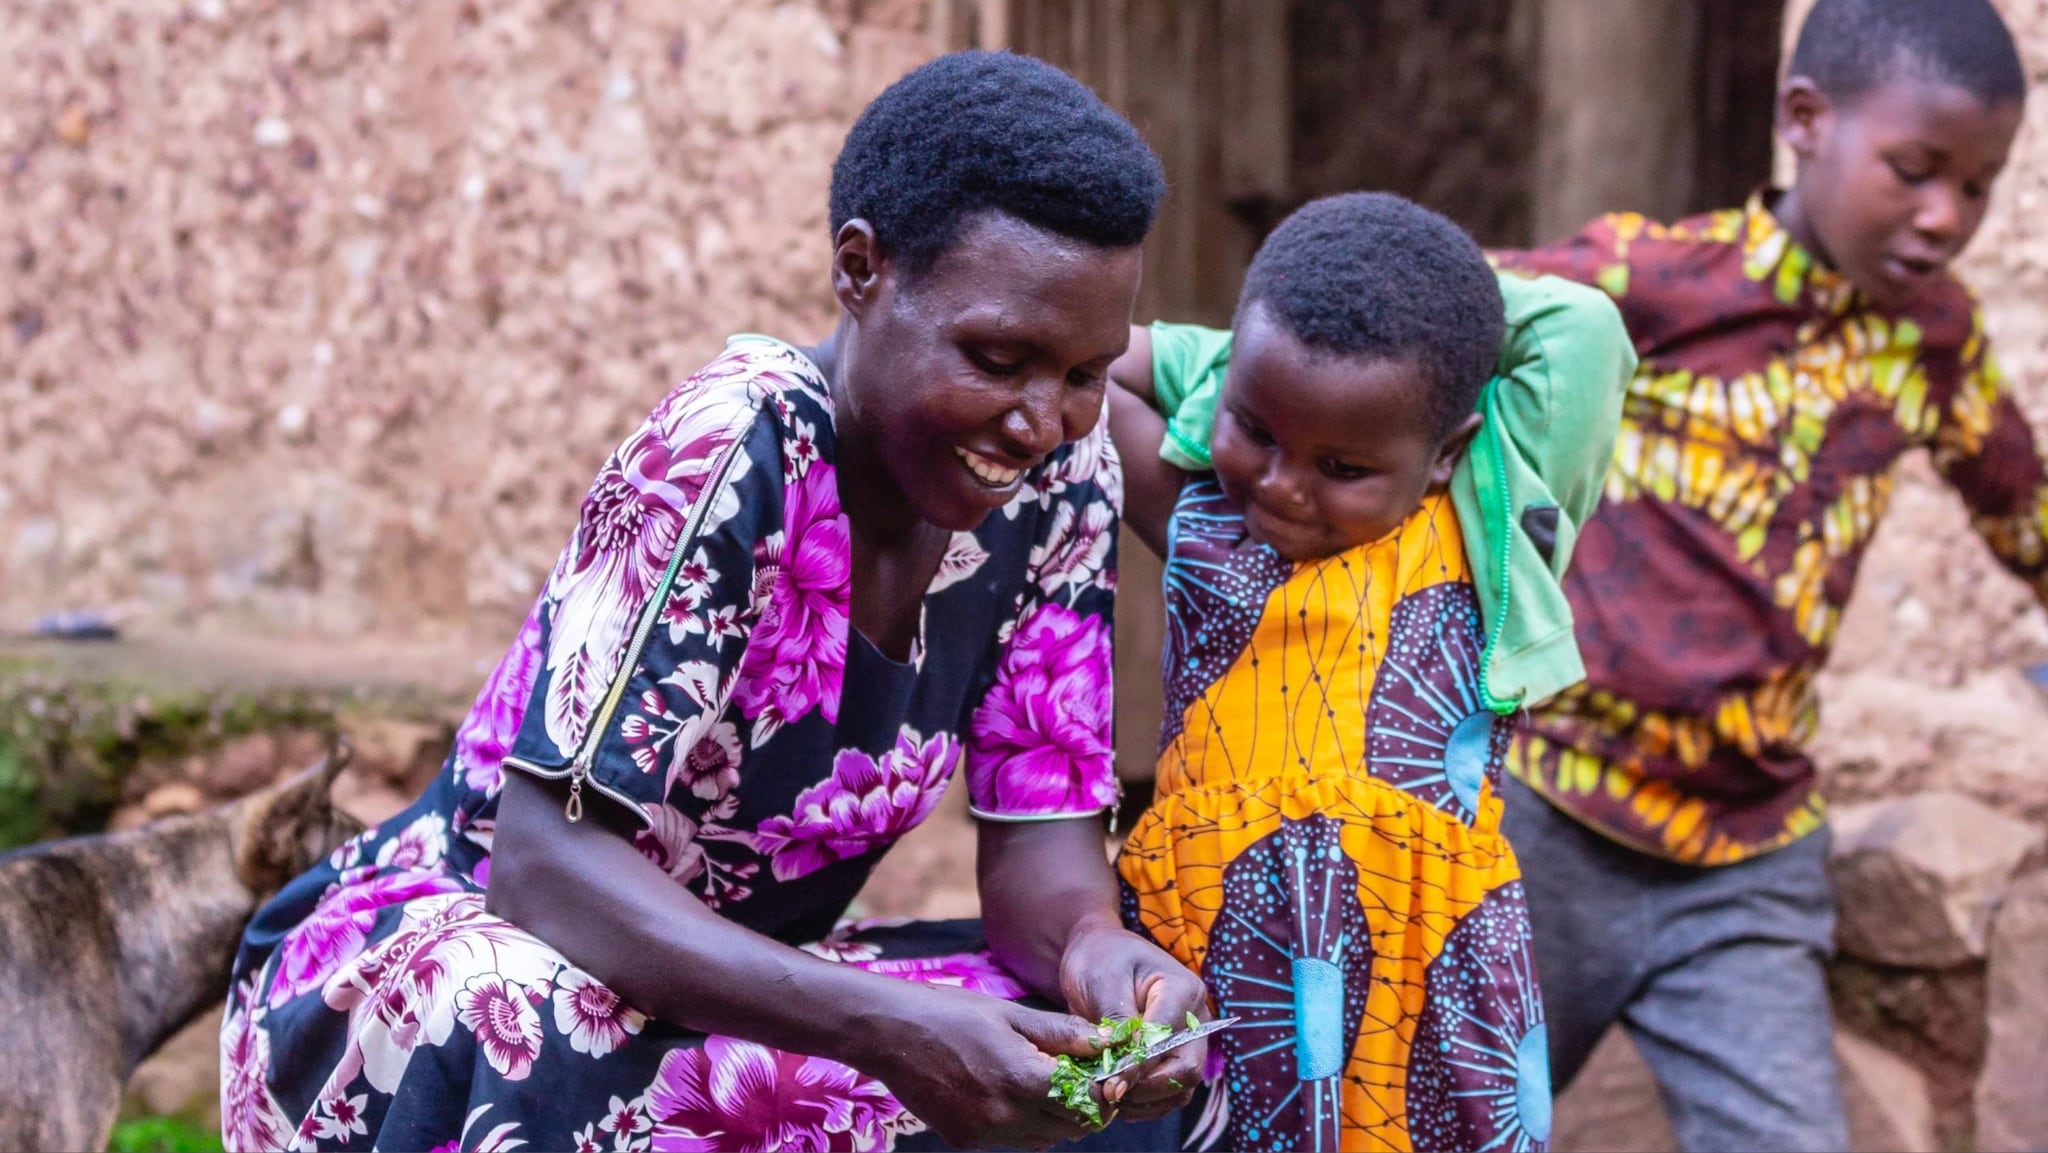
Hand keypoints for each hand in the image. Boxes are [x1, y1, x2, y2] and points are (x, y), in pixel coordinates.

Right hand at [852, 983, 1105, 1150]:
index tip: (1101, 1074)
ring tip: (1037, 1082)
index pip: (1088, 1105)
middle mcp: (1006, 1115)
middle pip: (1070, 1128)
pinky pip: (1011, 1141)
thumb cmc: (951, 1013)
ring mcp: (984, 1134)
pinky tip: (1004, 1092)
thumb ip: (1061, 1034)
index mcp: (1022, 1079)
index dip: (1102, 1091)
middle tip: (1074, 1076)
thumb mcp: (1009, 1014)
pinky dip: (1021, 1124)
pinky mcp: (964, 1141)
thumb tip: (1106, 1040)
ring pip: (1043, 1139)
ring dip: (1053, 1118)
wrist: (889, 1033)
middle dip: (1082, 1106)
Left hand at [1057, 914, 1209, 1121]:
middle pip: (1187, 1068)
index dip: (1140, 1065)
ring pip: (1182, 1086)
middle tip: (1111, 1094)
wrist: (1100, 954)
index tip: (1110, 1083)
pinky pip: (1171, 1091)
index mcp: (1182, 990)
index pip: (1167, 1038)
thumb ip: (1116, 1022)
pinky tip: (1118, 1101)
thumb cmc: (1100, 959)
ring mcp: (1189, 1039)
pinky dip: (1147, 1102)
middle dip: (1148, 1087)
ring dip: (1148, 1100)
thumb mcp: (1102, 982)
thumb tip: (1123, 1064)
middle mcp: (1195, 1018)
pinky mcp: (1175, 1056)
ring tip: (1111, 1099)